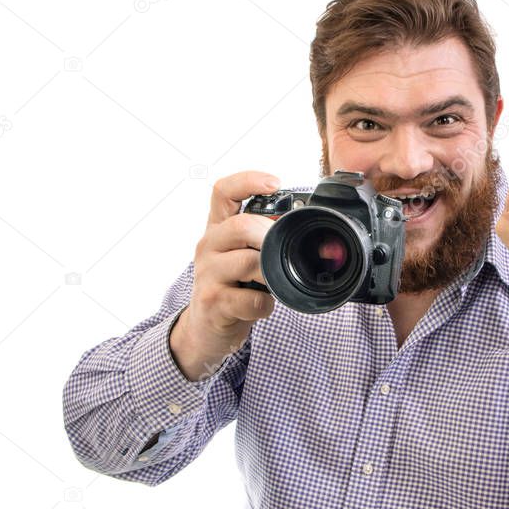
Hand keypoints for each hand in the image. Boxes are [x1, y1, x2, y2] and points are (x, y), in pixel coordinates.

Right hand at [170, 170, 279, 380]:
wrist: (204, 328)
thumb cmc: (231, 286)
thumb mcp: (241, 256)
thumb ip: (262, 238)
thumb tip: (304, 227)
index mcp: (218, 229)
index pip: (223, 192)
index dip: (248, 181)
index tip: (275, 183)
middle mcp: (209, 246)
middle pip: (240, 226)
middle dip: (270, 236)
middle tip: (283, 249)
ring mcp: (208, 275)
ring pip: (247, 262)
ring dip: (272, 272)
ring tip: (276, 282)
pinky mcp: (213, 302)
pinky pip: (250, 299)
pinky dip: (266, 304)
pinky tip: (265, 305)